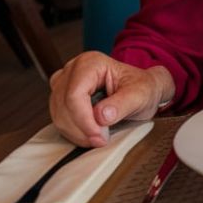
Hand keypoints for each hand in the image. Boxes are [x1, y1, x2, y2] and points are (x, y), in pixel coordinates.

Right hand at [49, 51, 175, 146]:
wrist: (143, 89)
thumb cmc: (142, 87)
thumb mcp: (140, 94)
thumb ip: (122, 104)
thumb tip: (101, 116)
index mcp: (91, 63)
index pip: (75, 94)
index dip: (83, 119)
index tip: (98, 135)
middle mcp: (73, 70)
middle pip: (63, 105)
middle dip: (80, 128)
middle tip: (100, 140)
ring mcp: (64, 84)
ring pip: (58, 114)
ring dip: (76, 132)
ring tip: (97, 138)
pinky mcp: (62, 98)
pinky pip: (60, 118)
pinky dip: (73, 131)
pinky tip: (89, 135)